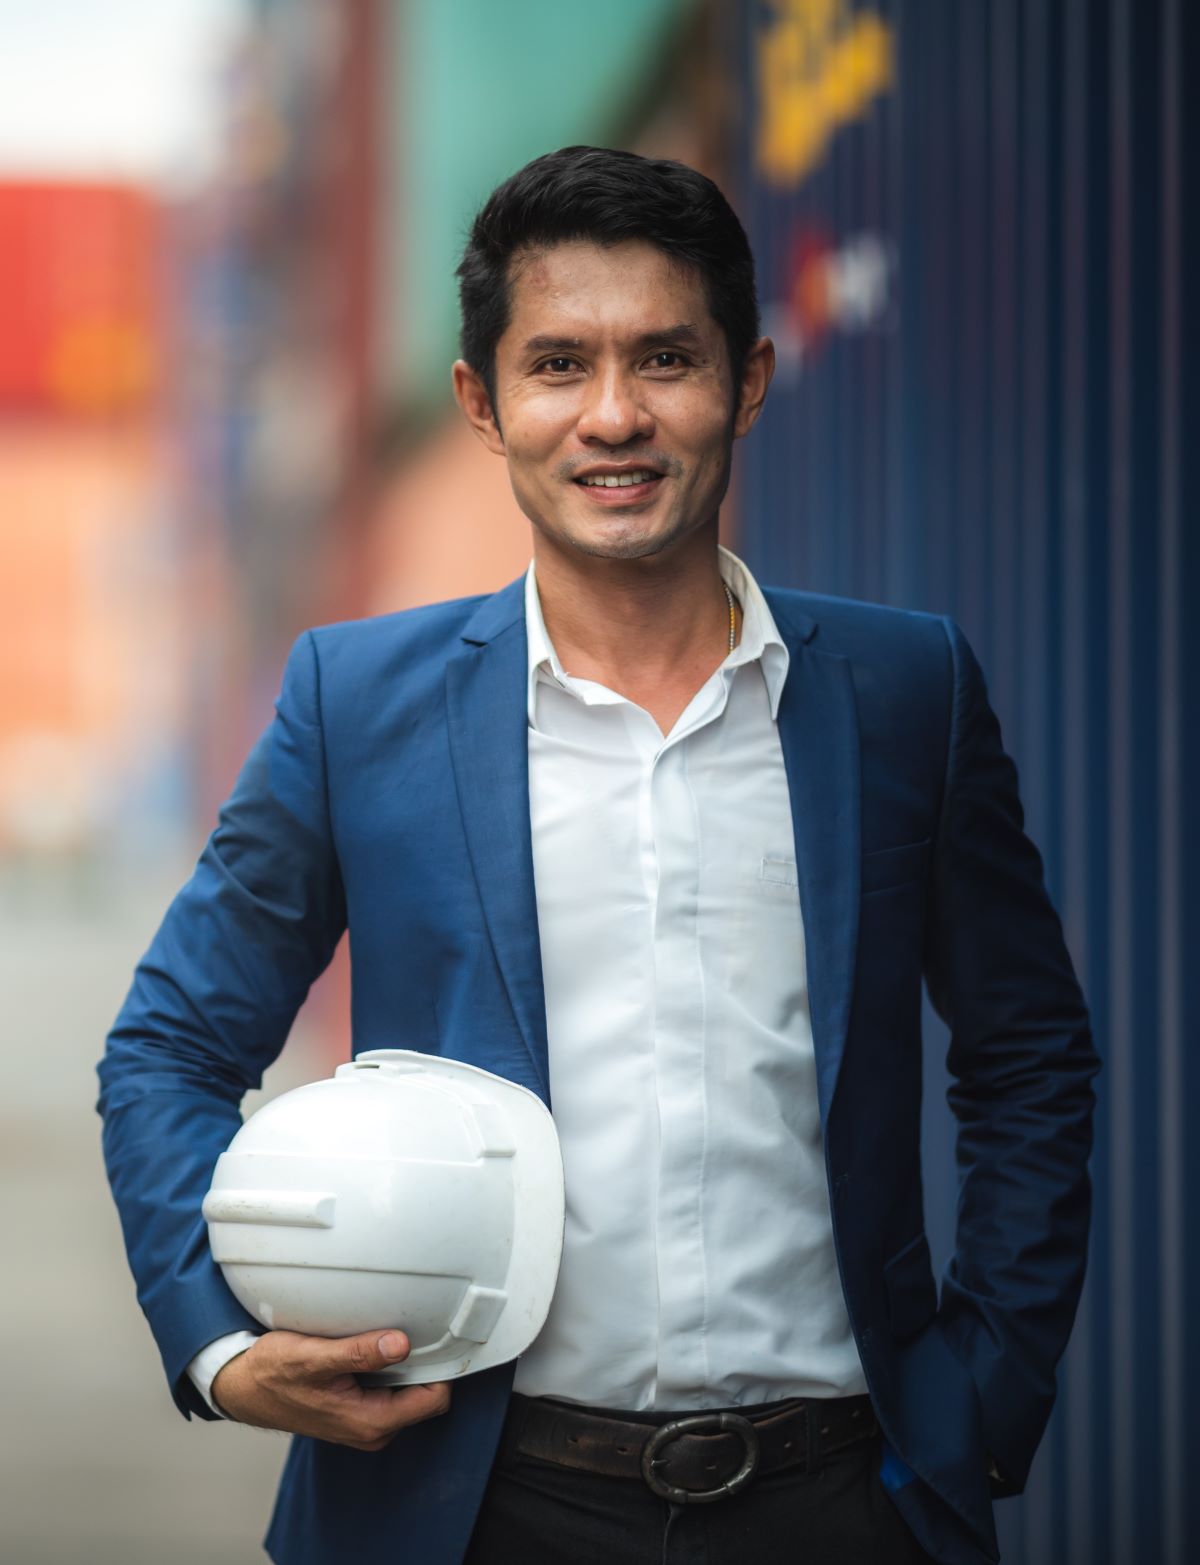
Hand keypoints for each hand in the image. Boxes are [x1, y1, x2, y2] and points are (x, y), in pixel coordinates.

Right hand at [211, 1329, 451, 1450]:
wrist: (243, 1387)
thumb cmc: (272, 1373)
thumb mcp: (313, 1357)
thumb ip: (358, 1353)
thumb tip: (400, 1345)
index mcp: (370, 1422)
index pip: (435, 1399)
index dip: (443, 1366)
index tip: (442, 1335)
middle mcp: (373, 1428)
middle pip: (428, 1395)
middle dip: (428, 1362)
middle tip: (420, 1325)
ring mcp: (366, 1421)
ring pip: (410, 1390)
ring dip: (408, 1363)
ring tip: (393, 1331)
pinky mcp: (358, 1409)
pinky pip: (393, 1388)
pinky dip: (392, 1367)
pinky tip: (377, 1345)